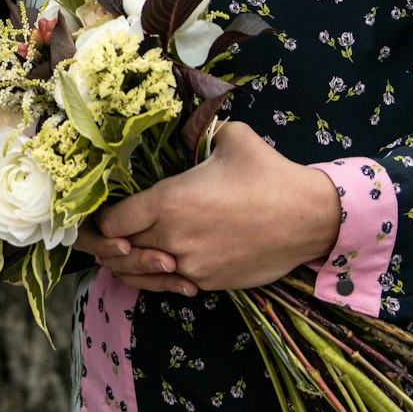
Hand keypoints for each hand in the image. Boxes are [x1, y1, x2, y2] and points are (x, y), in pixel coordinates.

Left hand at [89, 121, 341, 293]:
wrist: (310, 218)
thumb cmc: (269, 173)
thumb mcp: (231, 138)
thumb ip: (200, 132)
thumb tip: (194, 126)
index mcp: (170, 201)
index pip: (112, 222)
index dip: (102, 218)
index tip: (105, 210)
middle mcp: (174, 239)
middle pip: (121, 251)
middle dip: (110, 243)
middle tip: (109, 232)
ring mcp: (192, 266)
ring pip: (142, 274)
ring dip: (131, 263)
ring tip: (129, 250)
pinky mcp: (211, 283)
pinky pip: (171, 285)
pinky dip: (160, 276)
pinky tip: (163, 261)